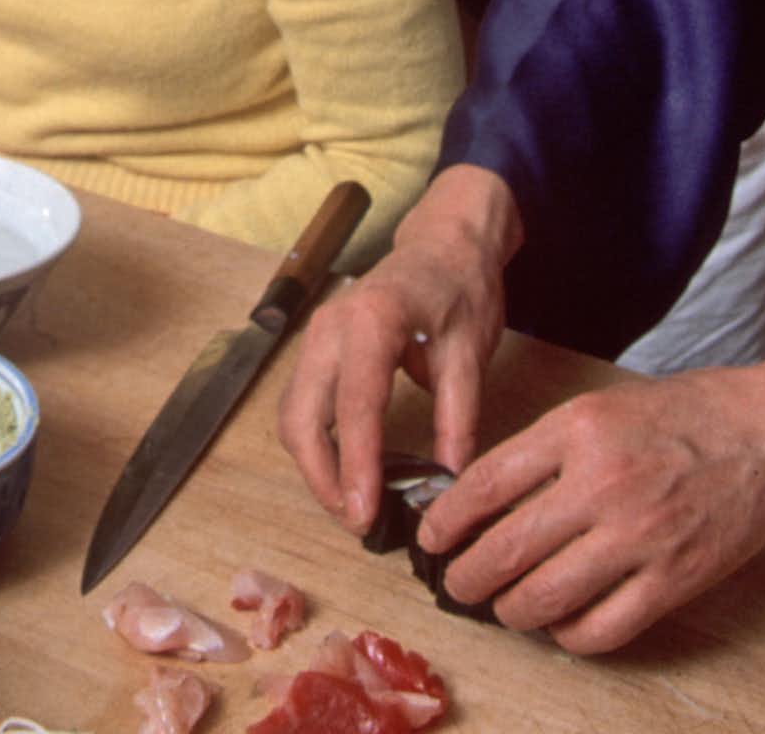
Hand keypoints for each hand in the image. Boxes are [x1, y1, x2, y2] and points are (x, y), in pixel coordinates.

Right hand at [278, 166, 518, 533]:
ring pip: (293, 415)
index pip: (355, 406)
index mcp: (372, 321)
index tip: (366, 514)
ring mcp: (316, 336)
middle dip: (323, 478)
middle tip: (359, 522)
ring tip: (353, 505)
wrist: (445, 243)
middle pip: (303, 417)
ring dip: (315, 466)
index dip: (356, 466)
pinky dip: (315, 443)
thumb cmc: (460, 287)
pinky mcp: (317, 348)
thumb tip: (450, 483)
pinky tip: (346, 470)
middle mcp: (329, 327)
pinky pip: (301, 404)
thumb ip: (459, 418)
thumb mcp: (471, 352)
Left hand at [417, 357, 764, 652]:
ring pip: (544, 599)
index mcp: (577, 430)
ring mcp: (640, 537)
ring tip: (504, 606)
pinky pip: (601, 630)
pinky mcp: (673, 580)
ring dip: (510, 611)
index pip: (485, 485)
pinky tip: (561, 624)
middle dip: (465, 577)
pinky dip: (569, 637)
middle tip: (456, 583)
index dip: (446, 521)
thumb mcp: (600, 407)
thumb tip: (483, 499)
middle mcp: (602, 483)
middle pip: (505, 550)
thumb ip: (544, 450)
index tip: (432, 537)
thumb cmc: (685, 415)